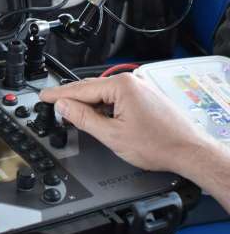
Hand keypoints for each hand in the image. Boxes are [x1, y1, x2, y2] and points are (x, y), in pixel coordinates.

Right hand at [40, 73, 212, 173]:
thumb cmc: (159, 144)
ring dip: (88, 104)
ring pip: (103, 94)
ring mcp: (138, 87)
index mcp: (121, 86)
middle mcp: (130, 82)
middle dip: (71, 98)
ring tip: (74, 115)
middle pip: (91, 89)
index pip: (80, 89)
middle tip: (53, 105)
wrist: (190, 151)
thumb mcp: (111, 135)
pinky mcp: (143, 96)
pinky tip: (98, 117)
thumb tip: (64, 106)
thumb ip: (83, 118)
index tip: (43, 96)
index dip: (59, 94)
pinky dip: (103, 106)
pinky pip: (115, 97)